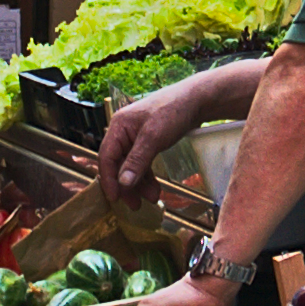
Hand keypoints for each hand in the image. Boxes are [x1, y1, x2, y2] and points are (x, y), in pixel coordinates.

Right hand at [99, 89, 188, 203]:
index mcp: (118, 127)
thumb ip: (137, 161)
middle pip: (118, 164)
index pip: (106, 157)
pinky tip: (155, 188)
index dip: (109, 180)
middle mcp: (123, 132)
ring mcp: (136, 137)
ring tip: (153, 199)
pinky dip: (147, 176)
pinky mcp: (148, 142)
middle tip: (135, 206)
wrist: (197, 100)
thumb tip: (123, 183)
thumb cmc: (173, 112)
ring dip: (140, 184)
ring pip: (131, 166)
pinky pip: (142, 163)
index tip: (115, 199)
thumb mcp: (154, 138)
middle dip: (127, 186)